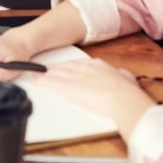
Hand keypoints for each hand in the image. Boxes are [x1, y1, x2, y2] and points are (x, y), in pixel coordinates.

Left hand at [36, 59, 153, 122]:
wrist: (122, 98)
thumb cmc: (127, 92)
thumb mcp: (127, 79)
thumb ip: (122, 76)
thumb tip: (123, 75)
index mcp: (98, 65)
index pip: (78, 64)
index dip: (69, 66)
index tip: (63, 68)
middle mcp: (84, 68)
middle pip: (65, 66)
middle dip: (54, 69)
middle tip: (43, 69)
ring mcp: (75, 76)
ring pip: (56, 73)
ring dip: (45, 74)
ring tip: (35, 74)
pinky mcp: (69, 87)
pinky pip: (52, 82)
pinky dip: (43, 81)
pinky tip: (37, 82)